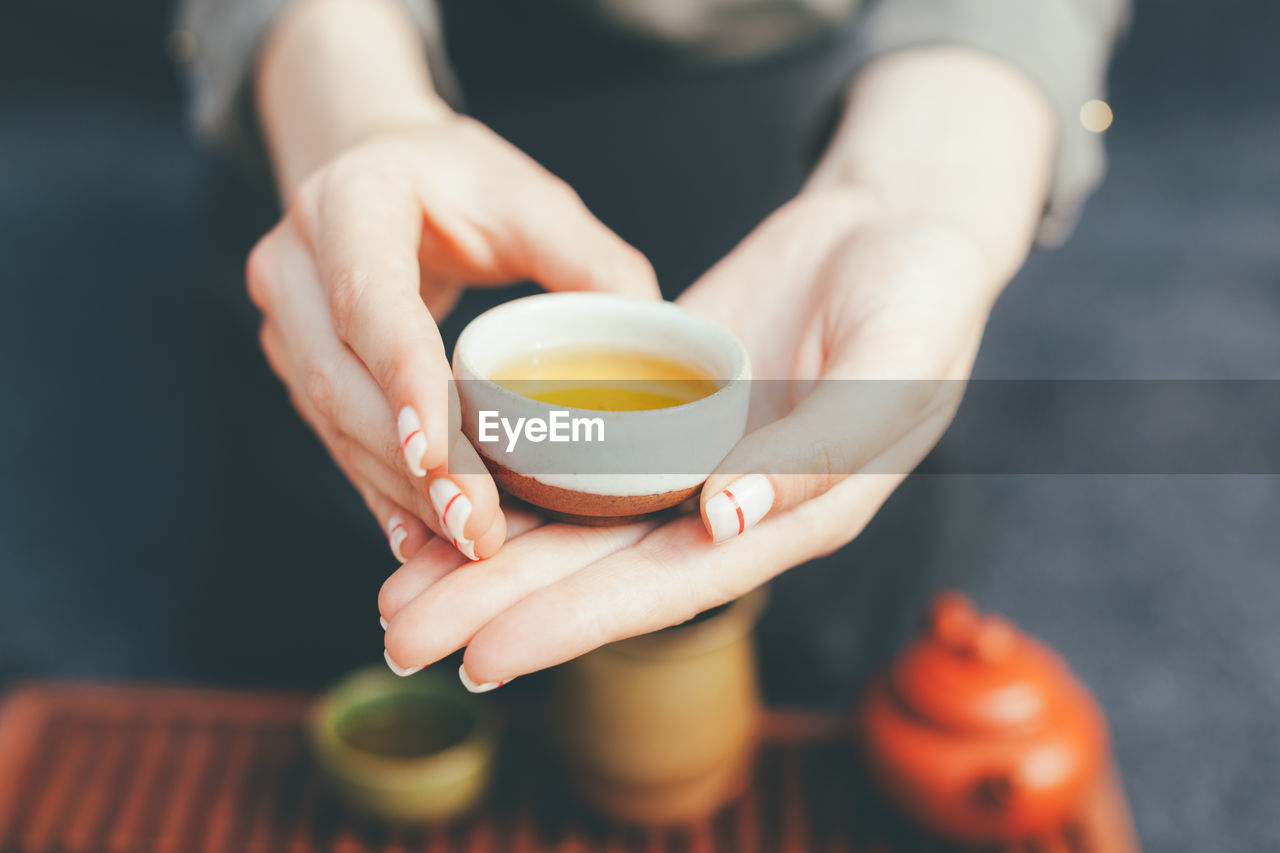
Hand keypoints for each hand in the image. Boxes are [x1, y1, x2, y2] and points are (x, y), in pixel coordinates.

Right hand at [247, 115, 658, 564]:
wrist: (378, 169)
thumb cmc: (463, 182)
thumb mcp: (530, 199)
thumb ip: (593, 261)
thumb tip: (658, 339)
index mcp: (352, 199)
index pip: (370, 298)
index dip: (404, 381)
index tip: (437, 458)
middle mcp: (296, 259)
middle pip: (341, 377)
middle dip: (410, 466)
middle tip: (477, 528)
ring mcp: (281, 315)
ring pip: (331, 419)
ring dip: (398, 489)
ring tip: (466, 541)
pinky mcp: (293, 361)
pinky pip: (331, 435)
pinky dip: (381, 489)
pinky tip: (421, 538)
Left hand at [377, 190, 1002, 683]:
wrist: (895, 225)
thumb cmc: (923, 295)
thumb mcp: (897, 366)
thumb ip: (823, 450)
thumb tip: (727, 518)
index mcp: (794, 515)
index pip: (669, 585)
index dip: (578, 625)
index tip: (487, 656)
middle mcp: (731, 504)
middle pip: (599, 569)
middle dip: (500, 606)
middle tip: (400, 637)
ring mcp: (692, 457)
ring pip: (575, 519)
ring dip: (487, 557)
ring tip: (398, 588)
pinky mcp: (660, 407)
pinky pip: (579, 446)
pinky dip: (515, 474)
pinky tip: (450, 489)